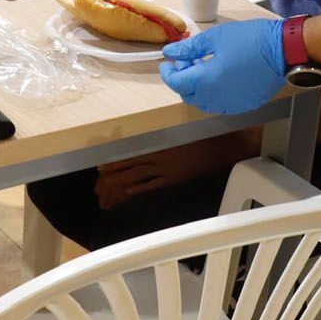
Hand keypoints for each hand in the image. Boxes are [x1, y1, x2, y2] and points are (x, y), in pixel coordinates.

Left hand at [95, 131, 253, 209]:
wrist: (222, 147)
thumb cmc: (202, 132)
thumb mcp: (179, 127)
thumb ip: (160, 131)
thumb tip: (142, 132)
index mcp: (159, 142)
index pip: (129, 153)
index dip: (114, 160)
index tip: (100, 165)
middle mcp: (159, 157)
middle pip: (129, 167)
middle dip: (112, 175)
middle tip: (98, 182)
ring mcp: (166, 170)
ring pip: (137, 177)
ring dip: (121, 183)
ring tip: (107, 190)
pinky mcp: (174, 179)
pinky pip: (153, 185)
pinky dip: (140, 188)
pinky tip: (128, 192)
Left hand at [159, 17, 287, 114]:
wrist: (284, 50)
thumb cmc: (252, 39)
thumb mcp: (215, 37)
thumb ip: (190, 48)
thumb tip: (170, 52)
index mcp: (207, 80)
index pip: (177, 83)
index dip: (168, 73)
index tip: (167, 63)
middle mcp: (217, 97)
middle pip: (188, 95)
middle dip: (182, 78)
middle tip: (188, 60)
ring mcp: (232, 104)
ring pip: (204, 102)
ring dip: (197, 87)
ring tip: (204, 65)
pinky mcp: (245, 104)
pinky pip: (221, 103)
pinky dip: (213, 92)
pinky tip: (219, 75)